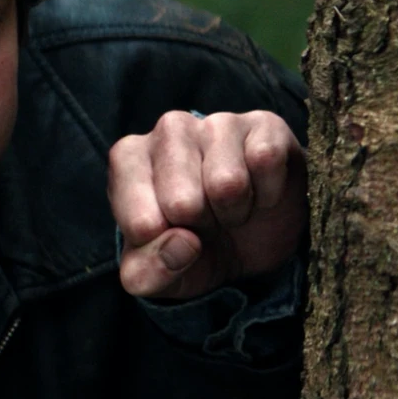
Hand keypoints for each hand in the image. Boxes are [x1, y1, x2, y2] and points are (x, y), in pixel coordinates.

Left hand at [109, 110, 306, 299]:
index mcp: (129, 159)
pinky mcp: (264, 124)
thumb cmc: (195, 249)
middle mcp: (169, 129)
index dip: (164, 246)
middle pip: (182, 202)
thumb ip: (148, 273)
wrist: (256, 240)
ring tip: (231, 207)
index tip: (172, 237)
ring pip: (227, 183)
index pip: (140, 222)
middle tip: (206, 222)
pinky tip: (260, 190)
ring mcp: (217, 122)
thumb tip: (180, 243)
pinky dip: (268, 194)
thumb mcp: (163, 276)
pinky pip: (266, 161)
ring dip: (236, 211)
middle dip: (201, 227)